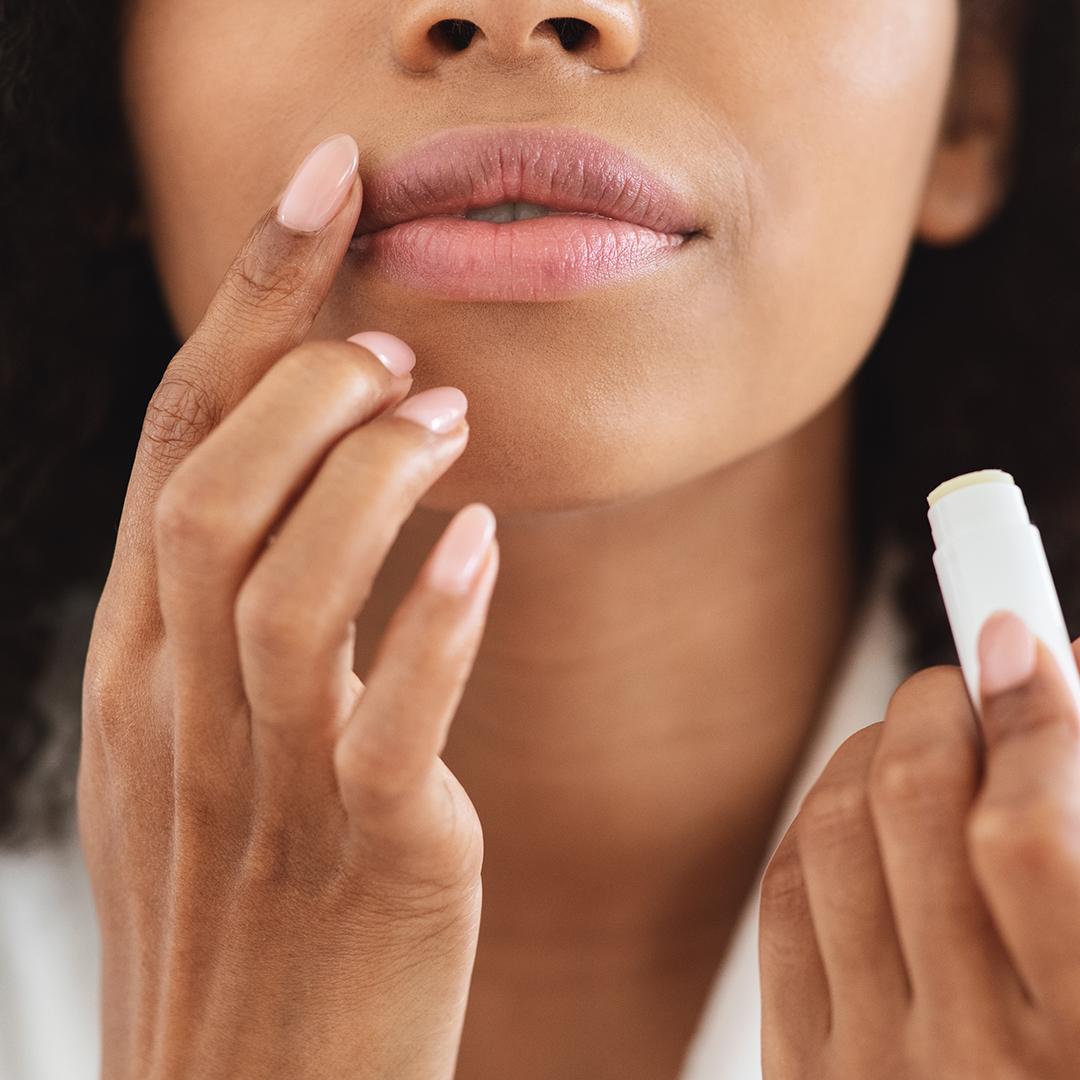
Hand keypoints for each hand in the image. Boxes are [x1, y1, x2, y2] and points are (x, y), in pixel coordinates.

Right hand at [78, 134, 497, 1079]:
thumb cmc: (247, 912)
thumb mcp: (205, 749)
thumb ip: (235, 623)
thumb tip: (312, 488)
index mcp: (141, 667)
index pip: (177, 444)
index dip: (247, 304)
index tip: (320, 193)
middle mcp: (180, 705)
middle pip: (211, 481)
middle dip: (301, 373)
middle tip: (393, 343)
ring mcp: (265, 778)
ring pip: (280, 577)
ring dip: (365, 473)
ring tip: (441, 416)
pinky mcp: (368, 850)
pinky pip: (387, 709)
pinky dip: (431, 614)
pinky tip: (478, 542)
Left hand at [760, 611, 1079, 1077]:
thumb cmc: (1070, 1060)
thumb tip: (1064, 685)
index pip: (1025, 836)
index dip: (1029, 718)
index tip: (1026, 641)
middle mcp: (969, 1064)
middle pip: (909, 805)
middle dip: (940, 706)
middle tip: (973, 678)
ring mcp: (870, 1066)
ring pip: (833, 830)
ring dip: (874, 750)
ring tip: (923, 737)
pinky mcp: (804, 1069)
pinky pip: (785, 894)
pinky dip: (823, 822)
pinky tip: (866, 810)